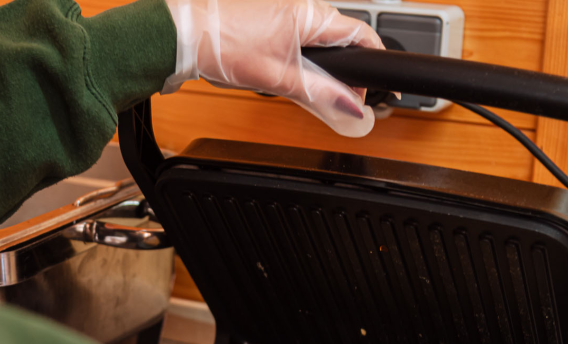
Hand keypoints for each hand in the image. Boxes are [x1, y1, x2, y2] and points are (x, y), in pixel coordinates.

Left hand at [162, 0, 383, 136]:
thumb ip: (319, 94)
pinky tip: (288, 74)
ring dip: (323, 67)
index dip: (376, 63)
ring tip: (311, 89)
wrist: (186, 35)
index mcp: (311, 15)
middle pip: (343, 40)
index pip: (363, 35)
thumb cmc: (223, 46)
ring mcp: (287, 11)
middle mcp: (303, 7)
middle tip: (343, 101)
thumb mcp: (277, 79)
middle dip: (348, 71)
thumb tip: (352, 109)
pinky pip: (301, 39)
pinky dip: (304, 59)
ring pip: (321, 41)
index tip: (381, 90)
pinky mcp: (272, 18)